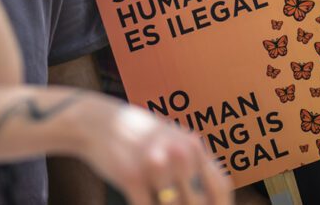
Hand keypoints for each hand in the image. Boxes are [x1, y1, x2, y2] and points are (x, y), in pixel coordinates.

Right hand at [79, 99, 231, 204]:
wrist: (99, 122)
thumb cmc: (139, 136)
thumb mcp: (172, 140)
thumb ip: (192, 162)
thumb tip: (210, 195)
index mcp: (194, 146)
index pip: (220, 186)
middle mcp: (180, 154)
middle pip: (197, 202)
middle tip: (171, 203)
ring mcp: (157, 165)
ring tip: (156, 197)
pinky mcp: (132, 176)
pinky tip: (140, 201)